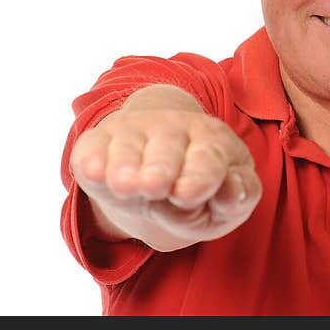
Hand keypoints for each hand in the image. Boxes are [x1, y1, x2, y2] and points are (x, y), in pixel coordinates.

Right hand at [70, 109, 261, 250]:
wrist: (159, 167)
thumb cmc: (202, 186)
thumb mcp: (229, 199)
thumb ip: (239, 195)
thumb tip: (232, 190)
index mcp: (213, 140)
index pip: (208, 159)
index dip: (199, 176)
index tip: (187, 192)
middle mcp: (173, 129)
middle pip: (167, 149)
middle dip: (161, 165)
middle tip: (154, 184)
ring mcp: (134, 131)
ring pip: (128, 148)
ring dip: (125, 166)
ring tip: (125, 185)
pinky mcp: (99, 141)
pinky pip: (91, 148)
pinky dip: (90, 160)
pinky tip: (92, 170)